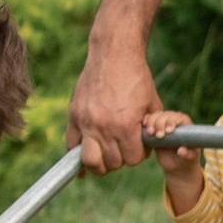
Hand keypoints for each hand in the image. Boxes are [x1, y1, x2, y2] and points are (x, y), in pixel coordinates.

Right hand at [68, 34, 181, 174]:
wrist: (114, 54)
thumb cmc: (136, 78)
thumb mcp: (152, 104)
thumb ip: (151, 129)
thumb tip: (148, 148)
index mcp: (126, 125)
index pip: (132, 160)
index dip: (138, 154)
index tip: (139, 145)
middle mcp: (104, 127)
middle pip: (113, 163)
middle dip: (121, 158)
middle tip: (123, 146)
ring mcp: (86, 122)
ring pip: (90, 161)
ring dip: (100, 163)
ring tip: (106, 155)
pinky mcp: (74, 116)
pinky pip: (71, 146)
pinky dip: (76, 158)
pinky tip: (81, 168)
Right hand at [153, 121, 206, 212]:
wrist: (176, 166)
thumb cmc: (186, 161)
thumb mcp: (190, 158)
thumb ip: (188, 154)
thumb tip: (181, 151)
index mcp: (185, 125)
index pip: (178, 117)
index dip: (172, 121)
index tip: (169, 131)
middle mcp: (174, 121)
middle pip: (165, 115)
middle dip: (160, 123)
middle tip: (158, 136)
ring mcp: (163, 124)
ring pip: (155, 116)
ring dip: (151, 122)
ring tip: (150, 133)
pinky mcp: (154, 129)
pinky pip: (148, 121)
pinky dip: (145, 122)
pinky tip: (144, 128)